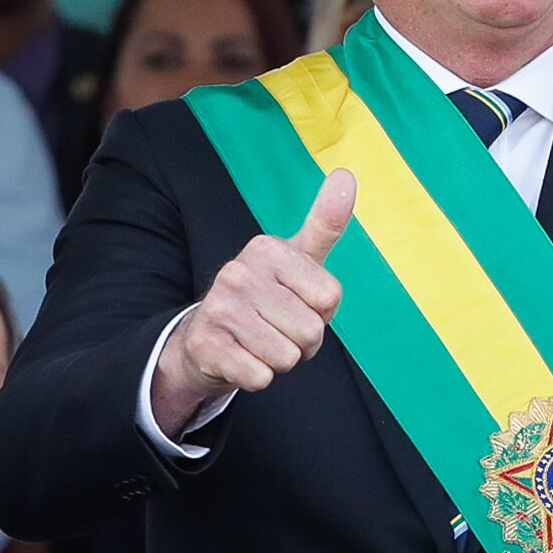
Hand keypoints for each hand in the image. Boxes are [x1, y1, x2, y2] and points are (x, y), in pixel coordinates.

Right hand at [151, 167, 356, 434]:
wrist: (206, 338)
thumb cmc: (266, 297)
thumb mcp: (298, 258)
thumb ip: (325, 222)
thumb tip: (346, 174)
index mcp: (266, 248)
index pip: (330, 298)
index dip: (321, 313)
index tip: (296, 303)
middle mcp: (237, 272)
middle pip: (310, 332)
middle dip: (302, 343)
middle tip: (276, 329)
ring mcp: (219, 308)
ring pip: (287, 357)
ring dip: (280, 361)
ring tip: (259, 343)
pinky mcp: (207, 346)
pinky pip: (261, 378)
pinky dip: (257, 377)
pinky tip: (240, 358)